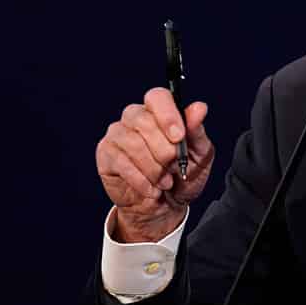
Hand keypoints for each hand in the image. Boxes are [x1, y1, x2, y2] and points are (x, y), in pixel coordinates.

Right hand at [96, 87, 213, 241]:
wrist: (165, 207)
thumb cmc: (183, 176)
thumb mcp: (199, 156)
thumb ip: (197, 131)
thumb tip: (199, 107)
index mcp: (161, 112)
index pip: (158, 97)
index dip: (167, 115)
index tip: (179, 137)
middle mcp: (136, 117)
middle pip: (143, 120)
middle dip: (163, 149)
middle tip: (174, 167)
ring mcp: (118, 134)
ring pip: (132, 142)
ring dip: (153, 168)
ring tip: (166, 182)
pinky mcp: (106, 153)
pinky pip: (120, 161)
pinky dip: (140, 179)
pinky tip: (151, 189)